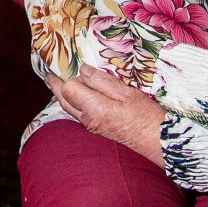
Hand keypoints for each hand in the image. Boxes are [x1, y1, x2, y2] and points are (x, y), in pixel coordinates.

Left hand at [45, 66, 168, 167]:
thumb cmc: (147, 116)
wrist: (159, 142)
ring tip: (56, 83)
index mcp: (94, 108)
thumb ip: (102, 81)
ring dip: (62, 95)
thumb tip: (82, 70)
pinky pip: (77, 114)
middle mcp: (88, 119)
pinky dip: (72, 103)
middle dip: (55, 86)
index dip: (69, 75)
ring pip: (69, 109)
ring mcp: (92, 126)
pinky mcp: (98, 129)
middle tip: (48, 73)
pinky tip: (75, 96)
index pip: (69, 88)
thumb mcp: (127, 92)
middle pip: (63, 100)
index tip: (69, 64)